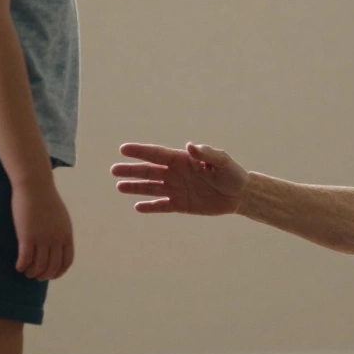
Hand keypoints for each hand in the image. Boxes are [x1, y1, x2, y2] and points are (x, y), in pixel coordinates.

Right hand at [12, 179, 73, 280]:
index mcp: (66, 235)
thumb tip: (57, 244)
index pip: (67, 261)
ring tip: (26, 273)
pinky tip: (18, 267)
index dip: (59, 271)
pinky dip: (22, 266)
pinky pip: (25, 259)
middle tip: (36, 277)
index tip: (52, 275)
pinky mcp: (27, 237)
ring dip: (32, 273)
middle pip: (53, 266)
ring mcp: (42, 239)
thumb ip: (60, 231)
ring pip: (39, 265)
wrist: (34, 186)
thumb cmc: (45, 199)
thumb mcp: (61, 217)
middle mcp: (56, 239)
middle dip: (45, 275)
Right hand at [112, 142, 247, 215]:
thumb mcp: (222, 161)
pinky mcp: (181, 205)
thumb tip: (190, 146)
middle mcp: (175, 173)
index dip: (140, 151)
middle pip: (149, 171)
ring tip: (119, 187)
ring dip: (135, 188)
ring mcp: (177, 189)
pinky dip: (150, 207)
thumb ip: (206, 153)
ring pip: (151, 188)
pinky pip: (162, 206)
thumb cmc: (232, 174)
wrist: (240, 195)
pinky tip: (137, 207)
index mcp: (183, 160)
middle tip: (114, 170)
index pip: (157, 154)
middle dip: (131, 170)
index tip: (123, 149)